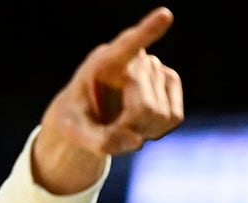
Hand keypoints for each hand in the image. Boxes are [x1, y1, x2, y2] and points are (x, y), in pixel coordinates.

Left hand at [32, 6, 183, 193]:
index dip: (148, 31)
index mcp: (103, 62)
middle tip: (110, 131)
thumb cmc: (76, 119)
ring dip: (143, 131)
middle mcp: (134, 59)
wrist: (87, 114)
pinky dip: (157, 131)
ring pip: (162, 115)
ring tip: (122, 125)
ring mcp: (155, 67)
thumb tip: (137, 142)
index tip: (165, 15)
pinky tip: (140, 125)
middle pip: (146, 108)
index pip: (127, 45)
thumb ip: (97, 141)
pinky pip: (174, 117)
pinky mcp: (170, 81)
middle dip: (130, 130)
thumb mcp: (73, 133)